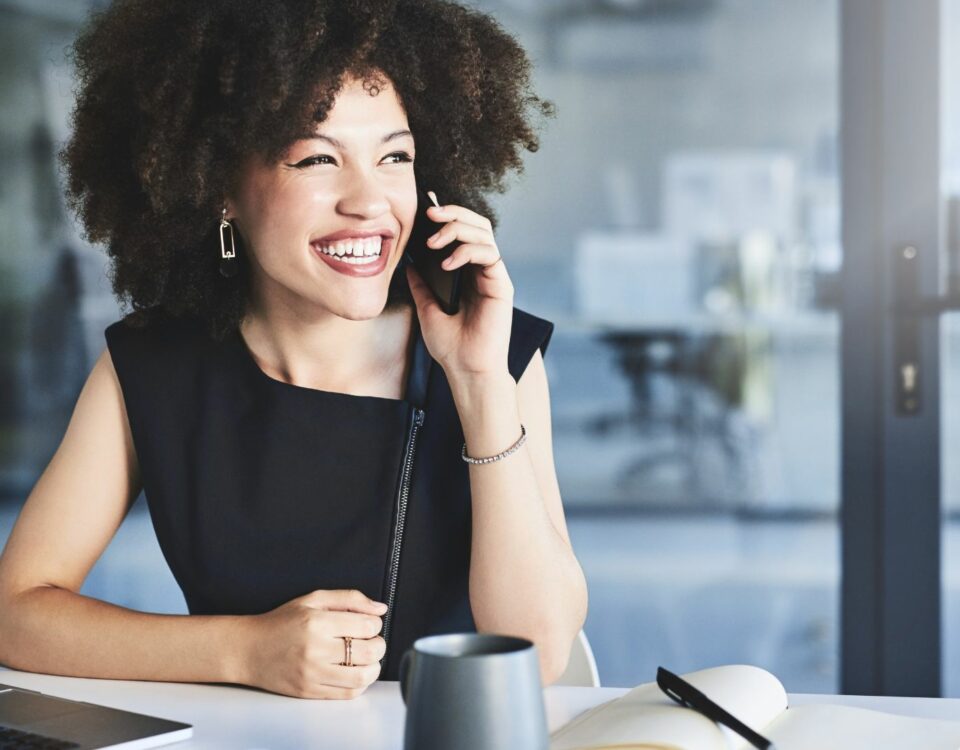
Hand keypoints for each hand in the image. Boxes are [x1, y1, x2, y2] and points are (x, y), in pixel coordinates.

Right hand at [240, 589, 387, 698]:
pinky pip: (348, 693)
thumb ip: (349, 599)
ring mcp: (312, 673)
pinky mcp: (309, 691)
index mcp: (317, 622)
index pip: (367, 626)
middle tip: (371, 640)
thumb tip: (379, 608)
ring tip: (366, 658)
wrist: (249, 649)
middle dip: (378, 645)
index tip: (370, 624)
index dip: (375, 624)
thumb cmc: (281, 622)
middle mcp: (315, 649)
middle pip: (369, 652)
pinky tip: (354, 672)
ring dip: (373, 666)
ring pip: (362, 676)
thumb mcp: (313, 599)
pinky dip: (360, 683)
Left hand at [405, 201, 513, 380]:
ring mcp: (493, 276)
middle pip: (477, 225)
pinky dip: (467, 252)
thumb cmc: (450, 346)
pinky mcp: (501, 285)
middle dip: (454, 213)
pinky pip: (489, 254)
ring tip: (434, 242)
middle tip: (430, 213)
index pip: (463, 232)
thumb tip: (407, 263)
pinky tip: (447, 264)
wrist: (466, 370)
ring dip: (458, 229)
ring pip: (484, 233)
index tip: (425, 210)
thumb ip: (421, 285)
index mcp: (467, 273)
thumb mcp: (426, 308)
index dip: (448, 216)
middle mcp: (483, 271)